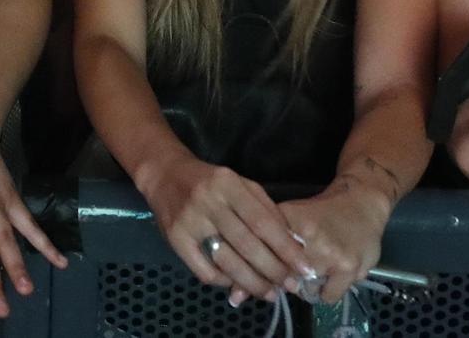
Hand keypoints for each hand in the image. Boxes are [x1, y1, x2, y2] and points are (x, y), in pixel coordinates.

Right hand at [137, 151, 312, 303]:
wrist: (164, 174)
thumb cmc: (209, 180)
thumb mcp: (239, 183)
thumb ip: (264, 208)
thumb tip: (292, 242)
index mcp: (228, 184)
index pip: (262, 222)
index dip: (286, 248)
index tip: (305, 268)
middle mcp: (208, 202)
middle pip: (247, 244)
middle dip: (273, 270)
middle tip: (291, 286)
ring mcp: (189, 222)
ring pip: (227, 261)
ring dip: (252, 282)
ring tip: (270, 293)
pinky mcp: (175, 239)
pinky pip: (204, 270)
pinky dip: (224, 281)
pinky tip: (237, 284)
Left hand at [279, 185, 391, 304]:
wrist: (360, 203)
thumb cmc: (321, 210)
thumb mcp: (291, 213)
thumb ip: (271, 235)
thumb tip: (254, 267)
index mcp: (291, 221)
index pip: (270, 256)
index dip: (268, 267)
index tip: (271, 269)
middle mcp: (311, 238)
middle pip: (287, 275)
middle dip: (289, 276)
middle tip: (294, 270)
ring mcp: (332, 255)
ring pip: (308, 289)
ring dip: (309, 285)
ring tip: (315, 271)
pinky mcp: (350, 268)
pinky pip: (329, 296)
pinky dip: (327, 291)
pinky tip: (330, 277)